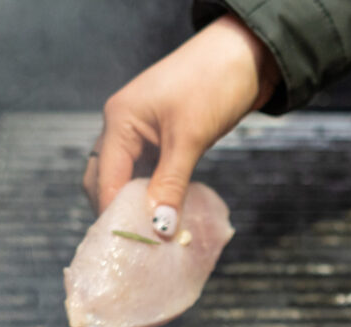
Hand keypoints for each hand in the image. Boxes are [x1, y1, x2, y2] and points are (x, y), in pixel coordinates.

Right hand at [83, 13, 279, 235]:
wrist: (245, 55)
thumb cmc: (213, 84)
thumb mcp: (190, 138)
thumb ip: (171, 184)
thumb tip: (158, 227)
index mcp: (120, 121)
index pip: (104, 179)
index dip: (113, 214)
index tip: (127, 247)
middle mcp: (124, 127)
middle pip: (107, 180)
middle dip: (119, 212)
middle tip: (139, 246)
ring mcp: (144, 133)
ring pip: (130, 179)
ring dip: (140, 206)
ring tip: (155, 238)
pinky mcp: (165, 139)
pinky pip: (151, 174)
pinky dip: (157, 195)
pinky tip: (168, 215)